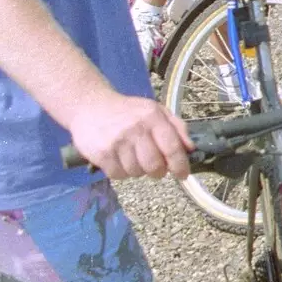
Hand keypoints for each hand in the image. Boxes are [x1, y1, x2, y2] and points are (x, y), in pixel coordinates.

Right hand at [69, 92, 192, 180]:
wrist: (90, 106)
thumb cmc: (128, 111)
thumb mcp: (156, 111)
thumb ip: (177, 127)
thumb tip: (191, 149)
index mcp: (153, 117)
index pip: (172, 147)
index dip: (180, 165)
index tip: (183, 175)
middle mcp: (136, 129)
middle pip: (155, 165)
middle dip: (158, 171)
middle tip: (155, 168)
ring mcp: (117, 142)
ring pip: (136, 172)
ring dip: (138, 170)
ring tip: (134, 158)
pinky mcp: (101, 154)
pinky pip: (118, 175)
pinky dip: (122, 172)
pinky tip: (119, 160)